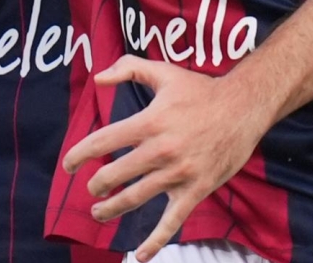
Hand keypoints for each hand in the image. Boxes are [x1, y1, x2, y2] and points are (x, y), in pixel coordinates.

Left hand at [59, 56, 276, 260]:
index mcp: (149, 121)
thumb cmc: (202, 90)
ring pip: (135, 198)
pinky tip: (140, 255)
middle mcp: (160, 150)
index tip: (68, 165)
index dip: (79, 155)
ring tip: (98, 211)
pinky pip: (172, 222)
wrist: (244, 108)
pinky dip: (155, 241)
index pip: (103, 141)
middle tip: (92, 188)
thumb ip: (129, 68)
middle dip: (96, 185)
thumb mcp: (165, 72)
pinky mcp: (195, 190)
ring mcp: (178, 174)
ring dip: (111, 209)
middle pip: (115, 174)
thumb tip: (98, 78)